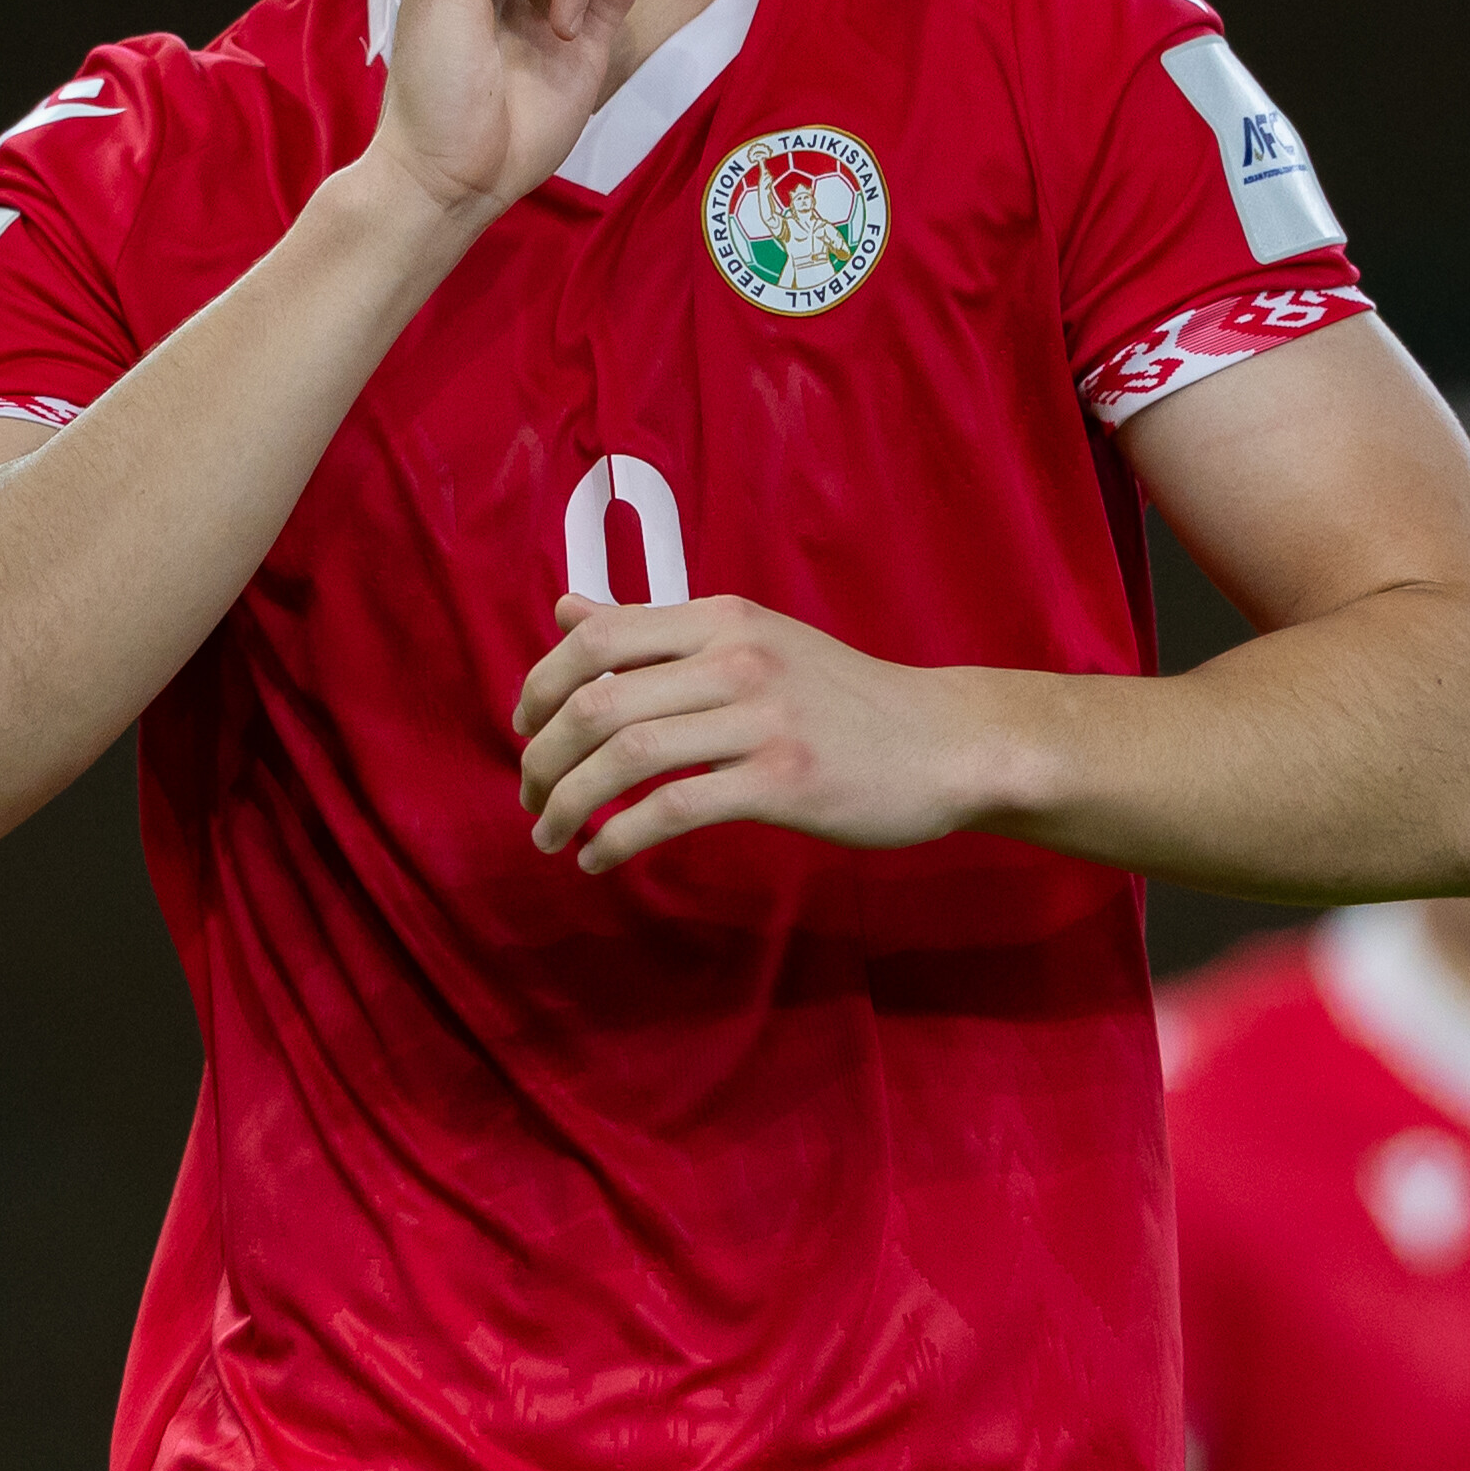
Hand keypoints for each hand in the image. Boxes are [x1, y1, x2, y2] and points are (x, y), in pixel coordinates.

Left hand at [512, 593, 1007, 872]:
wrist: (945, 742)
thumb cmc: (843, 698)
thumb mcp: (751, 639)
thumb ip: (657, 630)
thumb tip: (565, 610)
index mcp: (721, 618)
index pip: (596, 637)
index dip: (540, 686)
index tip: (524, 730)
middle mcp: (736, 657)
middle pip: (598, 702)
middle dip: (543, 758)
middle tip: (531, 797)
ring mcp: (761, 719)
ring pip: (626, 757)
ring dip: (570, 804)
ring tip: (551, 835)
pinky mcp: (783, 781)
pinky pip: (672, 810)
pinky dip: (619, 840)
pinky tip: (601, 861)